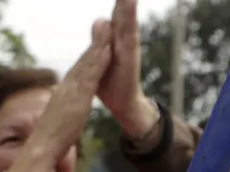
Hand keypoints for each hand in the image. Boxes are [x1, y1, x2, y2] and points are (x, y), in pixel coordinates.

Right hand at [16, 20, 111, 167]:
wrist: (41, 148)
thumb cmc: (49, 140)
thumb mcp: (57, 122)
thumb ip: (62, 112)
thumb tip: (60, 112)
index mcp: (62, 94)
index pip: (76, 71)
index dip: (87, 56)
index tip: (95, 44)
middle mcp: (65, 88)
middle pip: (82, 62)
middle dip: (94, 43)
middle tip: (104, 24)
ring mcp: (71, 92)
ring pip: (88, 64)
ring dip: (99, 44)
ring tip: (109, 28)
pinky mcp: (78, 98)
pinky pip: (91, 76)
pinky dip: (99, 61)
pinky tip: (108, 49)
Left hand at [96, 0, 157, 136]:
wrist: (124, 104)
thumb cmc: (112, 84)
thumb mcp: (101, 59)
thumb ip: (100, 41)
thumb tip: (99, 22)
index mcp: (114, 41)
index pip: (114, 16)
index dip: (117, 2)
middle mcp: (123, 41)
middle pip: (122, 14)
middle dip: (124, 0)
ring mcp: (128, 48)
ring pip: (127, 21)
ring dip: (128, 5)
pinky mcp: (130, 56)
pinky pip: (129, 36)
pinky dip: (130, 21)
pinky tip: (130, 7)